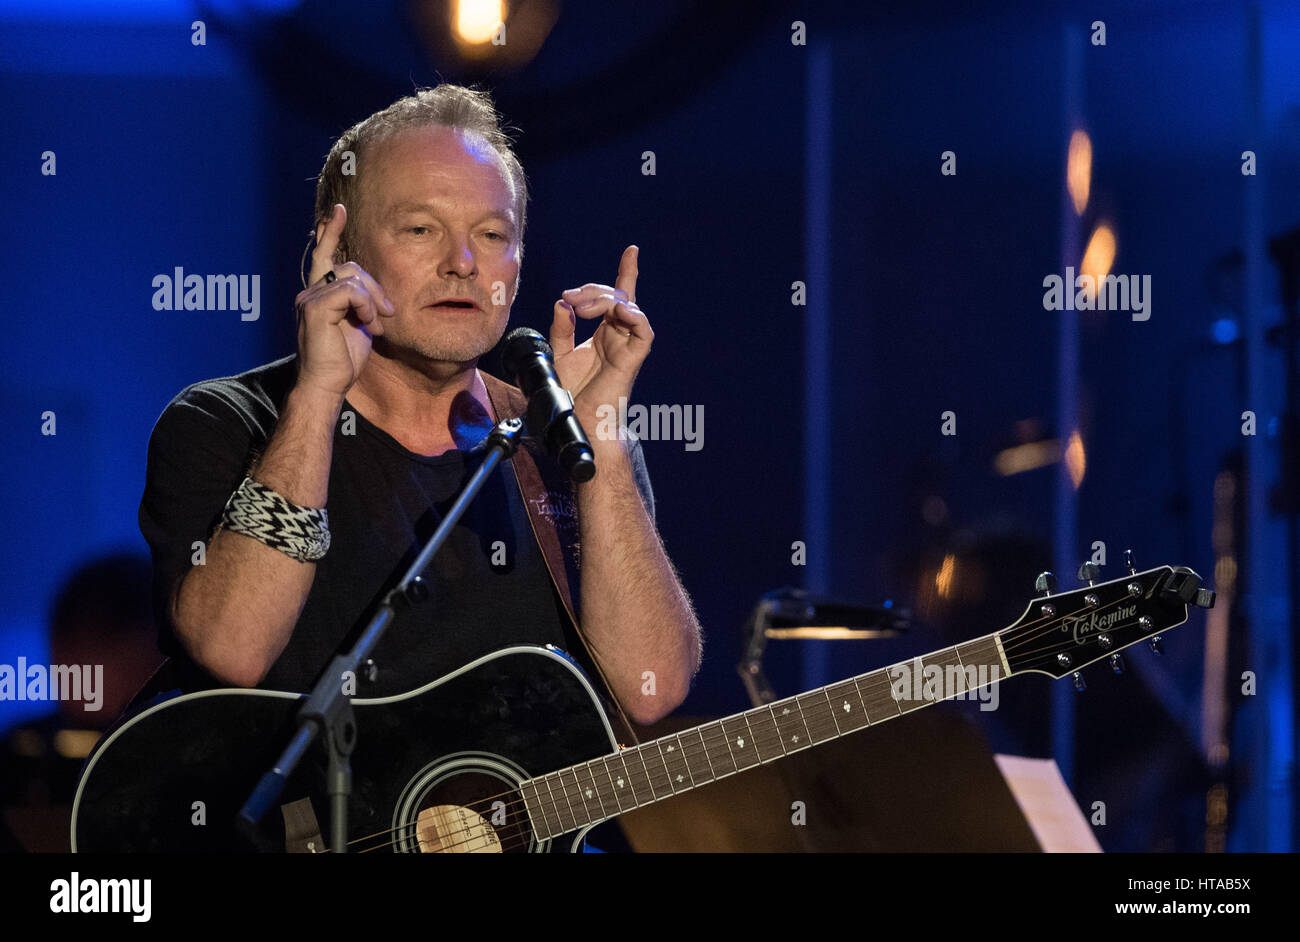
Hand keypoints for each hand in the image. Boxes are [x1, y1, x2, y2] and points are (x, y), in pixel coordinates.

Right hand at [293, 204, 396, 399]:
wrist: (328, 384)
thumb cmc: (343, 360)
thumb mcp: (359, 324)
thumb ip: (362, 302)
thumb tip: (373, 293)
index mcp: (319, 293)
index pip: (324, 255)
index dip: (331, 231)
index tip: (339, 210)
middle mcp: (310, 291)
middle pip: (351, 267)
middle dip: (375, 287)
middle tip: (385, 314)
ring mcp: (310, 297)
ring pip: (353, 277)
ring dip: (373, 300)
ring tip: (375, 324)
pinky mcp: (315, 306)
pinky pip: (350, 291)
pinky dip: (365, 306)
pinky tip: (368, 323)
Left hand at [548, 245, 653, 434]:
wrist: (580, 422)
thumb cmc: (571, 395)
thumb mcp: (557, 354)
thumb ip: (561, 328)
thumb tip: (563, 303)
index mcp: (605, 333)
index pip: (617, 297)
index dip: (626, 272)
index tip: (632, 250)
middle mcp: (619, 336)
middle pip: (616, 296)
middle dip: (592, 289)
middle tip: (569, 297)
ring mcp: (628, 345)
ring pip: (628, 306)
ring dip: (604, 299)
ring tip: (581, 307)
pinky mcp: (633, 357)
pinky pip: (643, 328)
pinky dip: (633, 314)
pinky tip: (616, 312)